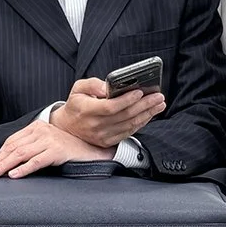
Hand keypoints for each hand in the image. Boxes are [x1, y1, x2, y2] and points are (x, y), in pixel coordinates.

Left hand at [0, 121, 113, 179]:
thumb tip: (9, 162)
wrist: (92, 149)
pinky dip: (23, 168)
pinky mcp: (57, 151)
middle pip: (13, 147)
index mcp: (36, 127)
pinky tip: (14, 175)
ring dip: (5, 166)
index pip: (12, 141)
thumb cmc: (68, 148)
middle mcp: (41, 131)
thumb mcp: (47, 143)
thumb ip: (31, 147)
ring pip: (21, 154)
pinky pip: (36, 161)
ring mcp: (49, 140)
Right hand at [50, 77, 164, 147]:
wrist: (67, 128)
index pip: (110, 106)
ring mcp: (102, 136)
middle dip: (144, 105)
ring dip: (147, 114)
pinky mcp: (108, 142)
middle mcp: (95, 125)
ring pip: (129, 125)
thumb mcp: (78, 88)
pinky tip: (149, 115)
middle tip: (158, 96)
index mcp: (87, 110)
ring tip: (158, 104)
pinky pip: (128, 132)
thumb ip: (93, 84)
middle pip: (124, 116)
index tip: (139, 92)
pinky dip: (141, 123)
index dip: (126, 100)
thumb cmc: (76, 105)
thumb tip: (108, 87)